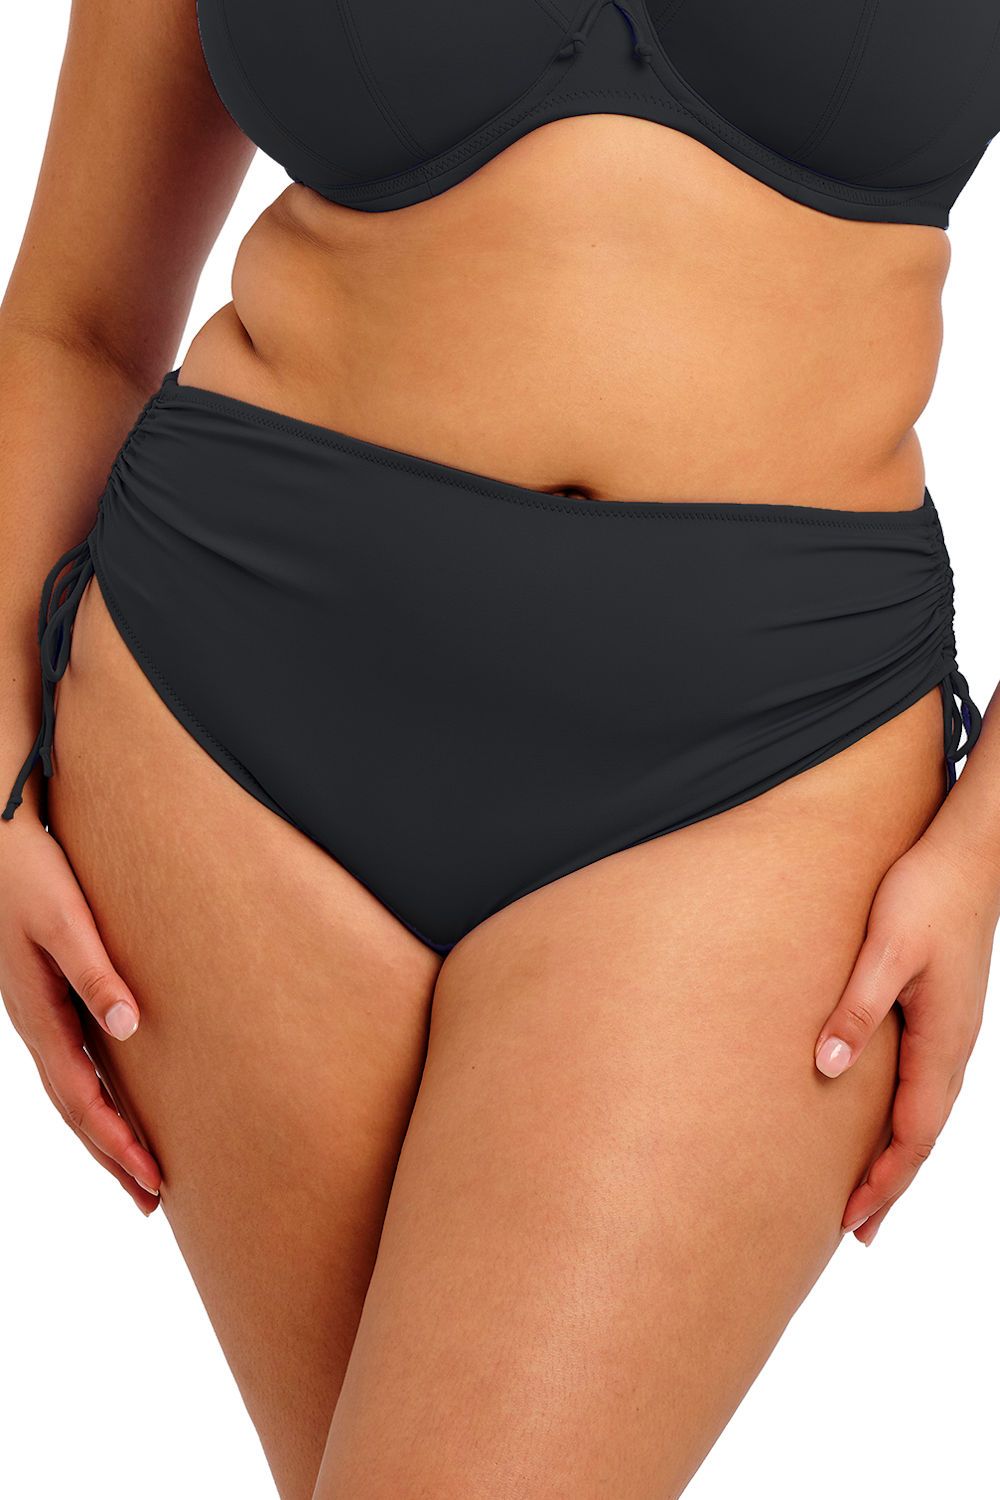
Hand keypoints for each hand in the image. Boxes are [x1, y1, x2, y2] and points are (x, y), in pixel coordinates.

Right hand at [0, 815, 160, 1213]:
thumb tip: (128, 1029)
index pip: (82, 1098)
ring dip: (104, 1130)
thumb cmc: (29, 871)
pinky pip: (71, 1059)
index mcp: (38, 1013)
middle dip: (112, 1155)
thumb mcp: (64, 920)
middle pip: (76, 1107)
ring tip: (138, 1168)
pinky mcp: (45, 992)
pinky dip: (94, 1092)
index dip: (116, 1142)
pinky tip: (113, 1099)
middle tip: (151, 1201)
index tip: (152, 1179)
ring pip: (72, 1087)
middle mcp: (36, 1021)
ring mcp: (38, 1010)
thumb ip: (95, 972)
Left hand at [814, 828, 996, 1244]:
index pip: (913, 1133)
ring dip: (898, 1154)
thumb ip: (856, 1009)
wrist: (972, 850)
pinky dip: (905, 1115)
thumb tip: (827, 1070)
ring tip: (869, 1190)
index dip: (884, 1180)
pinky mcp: (943, 1009)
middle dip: (891, 1185)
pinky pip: (926, 1081)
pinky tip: (887, 1117)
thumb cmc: (927, 892)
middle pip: (922, 1133)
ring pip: (926, 1110)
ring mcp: (952, 1028)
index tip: (852, 1220)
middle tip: (858, 1232)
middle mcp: (953, 1044)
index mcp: (941, 1040)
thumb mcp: (884, 950)